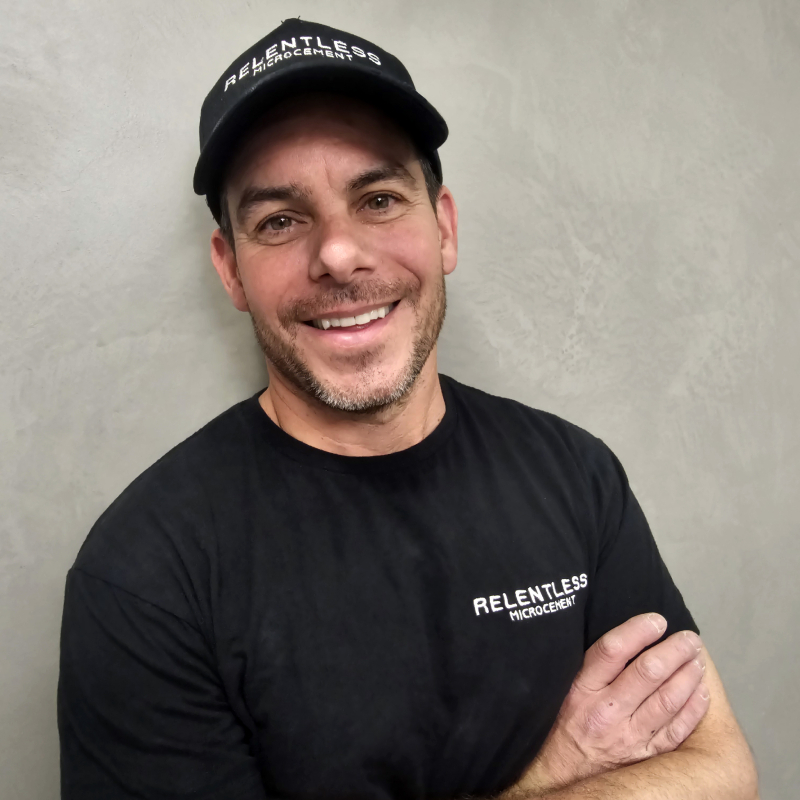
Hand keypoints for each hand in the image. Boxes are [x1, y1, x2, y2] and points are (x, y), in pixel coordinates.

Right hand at [512, 614, 709, 795]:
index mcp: (582, 690)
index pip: (612, 650)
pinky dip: (693, 709)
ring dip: (688, 675)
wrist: (555, 780)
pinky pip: (676, 731)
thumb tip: (622, 639)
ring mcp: (627, 736)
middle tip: (689, 638)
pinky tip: (701, 692)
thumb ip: (588, 670)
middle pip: (647, 672)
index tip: (656, 620)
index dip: (638, 631)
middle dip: (674, 650)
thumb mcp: (562, 692)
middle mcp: (606, 712)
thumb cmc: (559, 729)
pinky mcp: (643, 756)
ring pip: (667, 699)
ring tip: (697, 659)